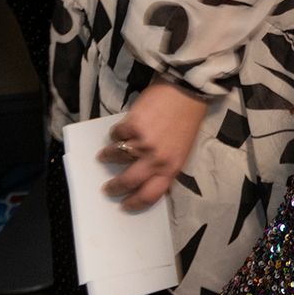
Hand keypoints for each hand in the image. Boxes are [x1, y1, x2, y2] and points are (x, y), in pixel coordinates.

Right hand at [98, 79, 208, 209]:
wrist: (187, 89)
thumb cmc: (187, 117)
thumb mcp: (182, 147)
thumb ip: (166, 163)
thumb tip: (147, 175)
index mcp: (172, 166)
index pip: (150, 195)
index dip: (135, 203)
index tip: (125, 205)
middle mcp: (157, 159)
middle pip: (128, 182)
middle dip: (115, 188)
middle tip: (108, 188)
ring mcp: (143, 143)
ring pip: (117, 158)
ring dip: (108, 157)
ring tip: (106, 155)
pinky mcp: (132, 126)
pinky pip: (116, 135)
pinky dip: (116, 133)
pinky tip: (120, 130)